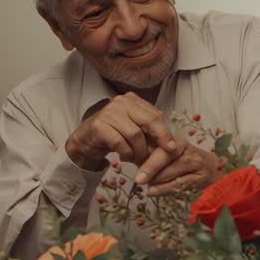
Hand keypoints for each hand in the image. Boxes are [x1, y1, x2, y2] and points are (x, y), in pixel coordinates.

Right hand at [64, 93, 178, 171]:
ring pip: (135, 134)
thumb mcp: (134, 129)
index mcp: (133, 100)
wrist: (86, 141)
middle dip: (159, 139)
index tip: (173, 147)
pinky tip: (125, 157)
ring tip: (137, 158)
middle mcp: (121, 102)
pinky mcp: (98, 125)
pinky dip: (126, 153)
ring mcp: (109, 112)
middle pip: (149, 120)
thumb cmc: (114, 135)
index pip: (155, 115)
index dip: (165, 132)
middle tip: (163, 154)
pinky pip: (120, 142)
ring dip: (139, 151)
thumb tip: (172, 144)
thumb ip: (150, 131)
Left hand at [136, 141, 223, 197]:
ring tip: (148, 187)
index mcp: (175, 141)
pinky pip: (179, 184)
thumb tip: (125, 157)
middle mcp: (186, 149)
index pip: (159, 147)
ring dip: (157, 181)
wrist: (211, 169)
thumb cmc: (181, 163)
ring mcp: (195, 162)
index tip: (130, 163)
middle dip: (150, 169)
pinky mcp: (200, 177)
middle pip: (165, 157)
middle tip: (138, 180)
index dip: (147, 157)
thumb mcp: (165, 156)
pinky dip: (165, 189)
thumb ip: (148, 156)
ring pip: (171, 172)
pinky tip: (155, 192)